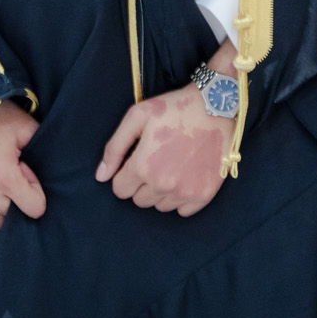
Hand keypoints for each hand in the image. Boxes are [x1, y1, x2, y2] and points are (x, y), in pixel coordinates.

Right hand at [0, 102, 46, 229]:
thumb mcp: (26, 128)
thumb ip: (43, 147)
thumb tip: (57, 165)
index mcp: (5, 175)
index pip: (34, 209)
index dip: (36, 192)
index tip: (26, 173)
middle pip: (13, 214)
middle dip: (19, 197)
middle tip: (13, 174)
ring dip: (2, 206)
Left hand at [95, 43, 237, 216]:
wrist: (215, 106)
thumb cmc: (174, 108)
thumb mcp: (137, 117)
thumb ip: (115, 148)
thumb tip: (101, 177)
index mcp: (143, 166)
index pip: (120, 190)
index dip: (125, 175)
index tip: (137, 161)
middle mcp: (163, 184)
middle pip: (139, 200)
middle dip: (142, 184)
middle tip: (156, 161)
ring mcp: (185, 192)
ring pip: (160, 206)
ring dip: (161, 192)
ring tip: (172, 166)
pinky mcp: (204, 195)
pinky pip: (183, 211)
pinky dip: (181, 198)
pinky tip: (186, 177)